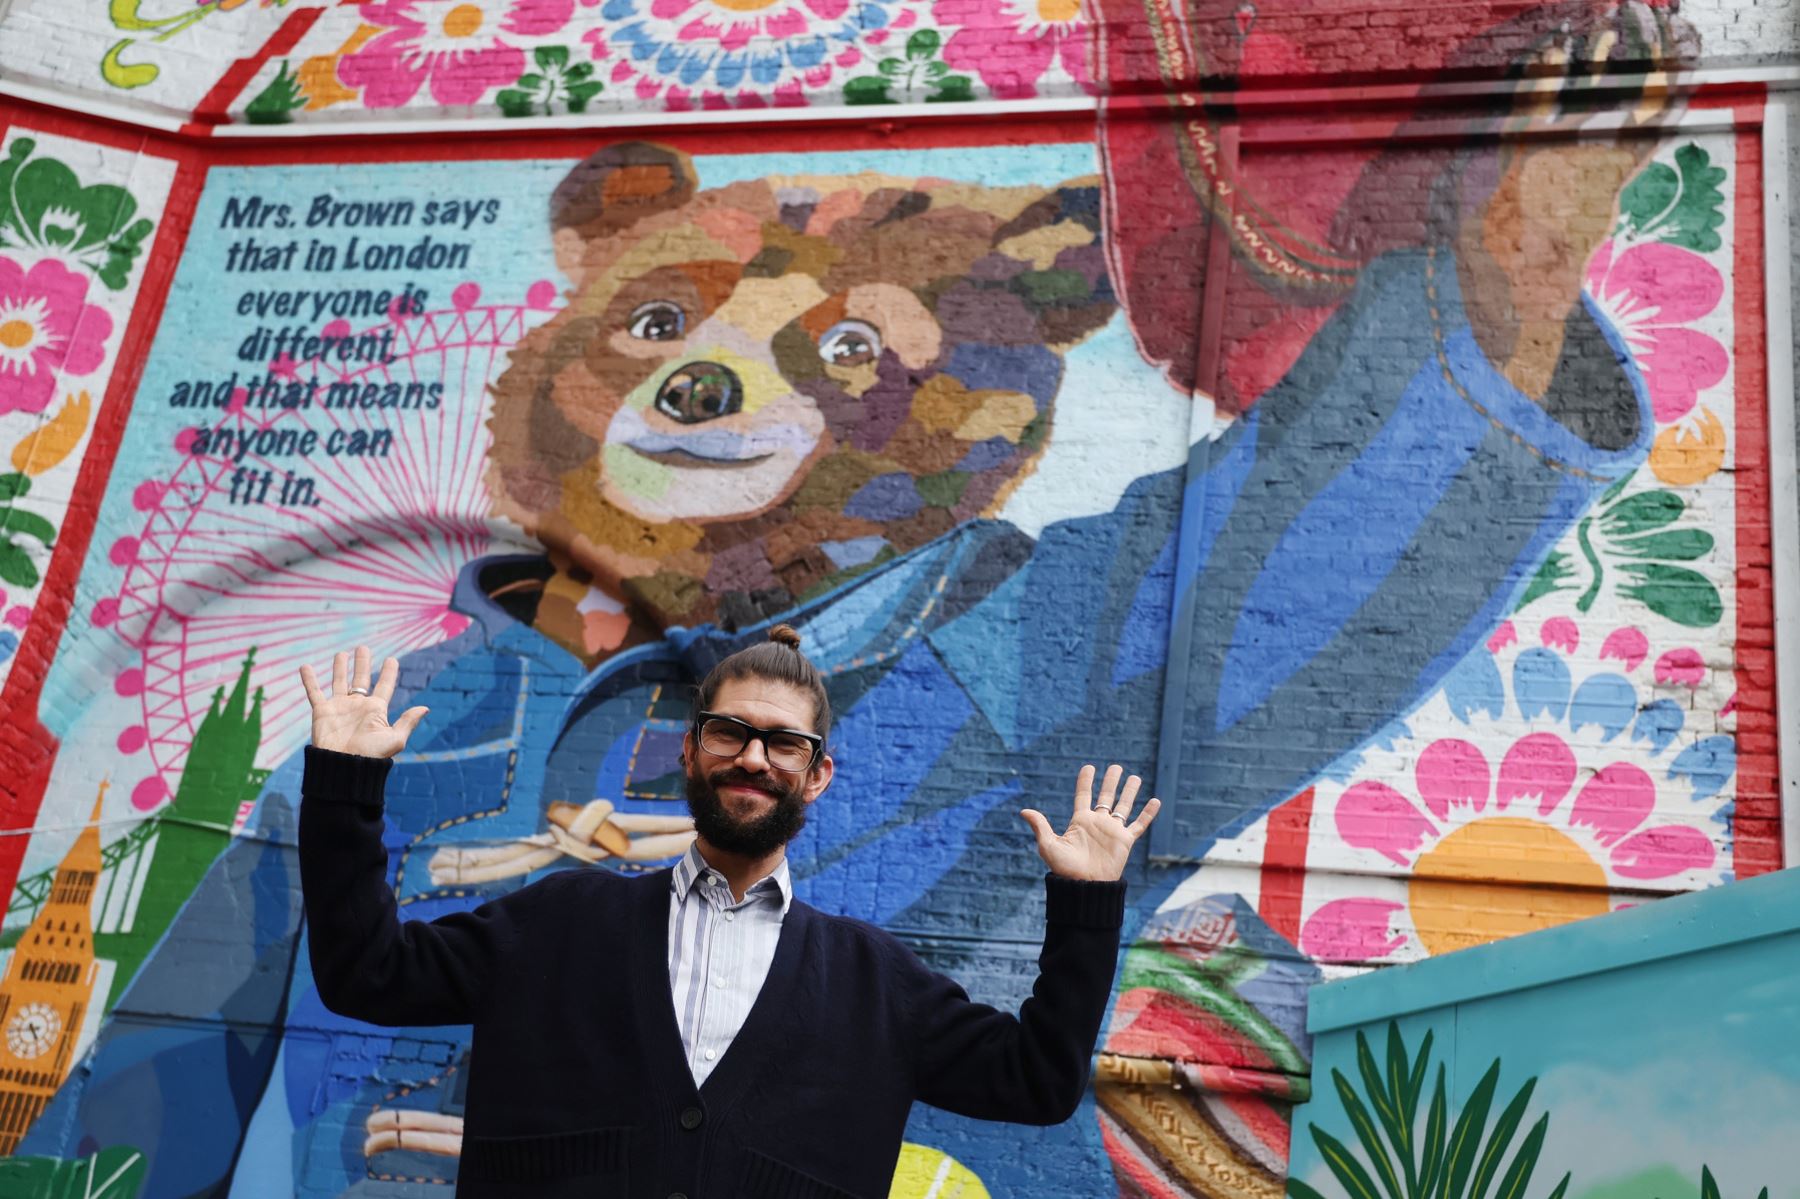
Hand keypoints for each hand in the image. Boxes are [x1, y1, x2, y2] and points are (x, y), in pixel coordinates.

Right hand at [299, 645, 427, 758]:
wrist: (344, 767)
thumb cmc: (371, 755)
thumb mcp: (394, 739)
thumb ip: (407, 722)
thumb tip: (425, 708)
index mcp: (376, 710)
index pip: (384, 686)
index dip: (388, 672)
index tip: (391, 659)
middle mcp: (358, 706)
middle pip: (361, 679)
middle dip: (362, 663)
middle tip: (363, 648)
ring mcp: (339, 707)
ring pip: (339, 682)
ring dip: (340, 667)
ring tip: (342, 653)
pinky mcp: (322, 711)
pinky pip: (314, 692)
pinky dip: (309, 680)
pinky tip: (305, 666)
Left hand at [1020, 764, 1161, 881]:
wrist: (1084, 886)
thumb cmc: (1065, 868)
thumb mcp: (1049, 845)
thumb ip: (1040, 826)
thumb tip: (1024, 811)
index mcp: (1080, 821)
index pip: (1083, 795)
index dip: (1086, 781)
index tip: (1089, 767)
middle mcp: (1098, 823)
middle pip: (1106, 797)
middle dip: (1111, 782)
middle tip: (1117, 767)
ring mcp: (1112, 831)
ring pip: (1124, 806)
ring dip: (1130, 792)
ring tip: (1135, 777)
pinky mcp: (1125, 841)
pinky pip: (1139, 824)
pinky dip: (1148, 813)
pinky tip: (1156, 801)